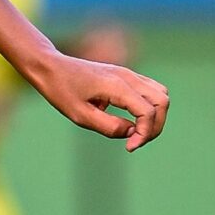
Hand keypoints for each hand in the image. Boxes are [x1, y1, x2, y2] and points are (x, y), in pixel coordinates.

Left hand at [33, 52, 168, 150]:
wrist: (51, 67)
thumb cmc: (61, 91)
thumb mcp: (80, 116)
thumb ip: (109, 126)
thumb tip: (132, 133)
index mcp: (117, 86)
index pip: (148, 112)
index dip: (144, 134)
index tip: (128, 147)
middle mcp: (128, 77)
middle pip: (162, 102)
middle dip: (155, 127)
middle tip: (135, 142)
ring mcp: (128, 74)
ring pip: (161, 95)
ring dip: (155, 117)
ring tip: (136, 133)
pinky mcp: (126, 76)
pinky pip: (151, 90)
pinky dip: (149, 107)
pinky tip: (131, 120)